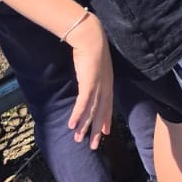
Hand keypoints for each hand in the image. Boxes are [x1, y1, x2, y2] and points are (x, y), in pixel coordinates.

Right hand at [67, 14, 112, 148]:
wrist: (90, 36)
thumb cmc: (91, 44)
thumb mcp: (94, 61)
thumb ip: (93, 71)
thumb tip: (88, 74)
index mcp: (108, 81)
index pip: (108, 105)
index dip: (106, 119)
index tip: (105, 132)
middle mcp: (105, 87)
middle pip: (102, 113)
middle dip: (97, 130)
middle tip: (94, 145)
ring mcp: (98, 87)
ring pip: (92, 112)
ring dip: (85, 127)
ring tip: (79, 140)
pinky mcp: (88, 84)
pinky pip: (83, 104)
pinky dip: (78, 116)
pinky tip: (72, 125)